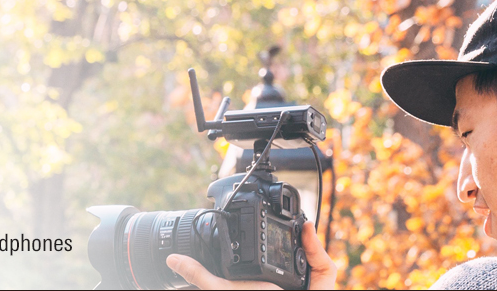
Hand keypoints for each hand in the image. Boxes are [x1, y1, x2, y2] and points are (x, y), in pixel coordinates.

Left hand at [165, 221, 336, 289]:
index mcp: (266, 276)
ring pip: (310, 253)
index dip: (268, 233)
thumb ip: (199, 275)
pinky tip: (305, 228)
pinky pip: (325, 264)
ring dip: (304, 235)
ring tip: (297, 220)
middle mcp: (287, 275)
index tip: (260, 214)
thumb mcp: (222, 289)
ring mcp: (306, 278)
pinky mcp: (322, 283)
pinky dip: (316, 245)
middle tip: (286, 215)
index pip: (268, 250)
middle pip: (292, 248)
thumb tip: (171, 259)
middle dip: (292, 231)